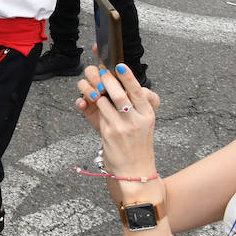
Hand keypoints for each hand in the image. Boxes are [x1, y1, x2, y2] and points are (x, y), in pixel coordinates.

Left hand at [74, 62, 160, 176]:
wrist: (135, 170)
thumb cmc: (136, 144)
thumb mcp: (142, 123)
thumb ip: (133, 106)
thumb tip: (114, 84)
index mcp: (148, 114)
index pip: (139, 92)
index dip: (129, 77)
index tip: (120, 65)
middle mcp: (137, 119)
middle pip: (120, 93)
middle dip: (107, 79)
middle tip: (100, 71)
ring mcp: (122, 126)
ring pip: (104, 100)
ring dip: (94, 89)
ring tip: (90, 85)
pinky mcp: (109, 132)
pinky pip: (97, 112)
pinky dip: (90, 103)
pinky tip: (86, 100)